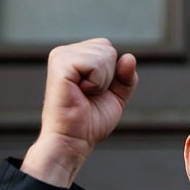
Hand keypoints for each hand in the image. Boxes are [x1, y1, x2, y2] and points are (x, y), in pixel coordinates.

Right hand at [22, 38, 137, 186]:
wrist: (74, 140)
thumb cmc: (91, 121)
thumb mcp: (116, 96)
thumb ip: (126, 76)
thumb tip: (129, 57)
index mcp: (75, 56)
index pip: (108, 48)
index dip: (112, 74)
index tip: (95, 92)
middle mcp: (65, 52)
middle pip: (108, 48)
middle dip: (109, 76)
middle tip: (89, 95)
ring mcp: (60, 56)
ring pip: (104, 54)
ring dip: (102, 81)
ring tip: (84, 95)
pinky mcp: (60, 64)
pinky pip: (95, 63)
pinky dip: (97, 82)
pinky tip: (81, 92)